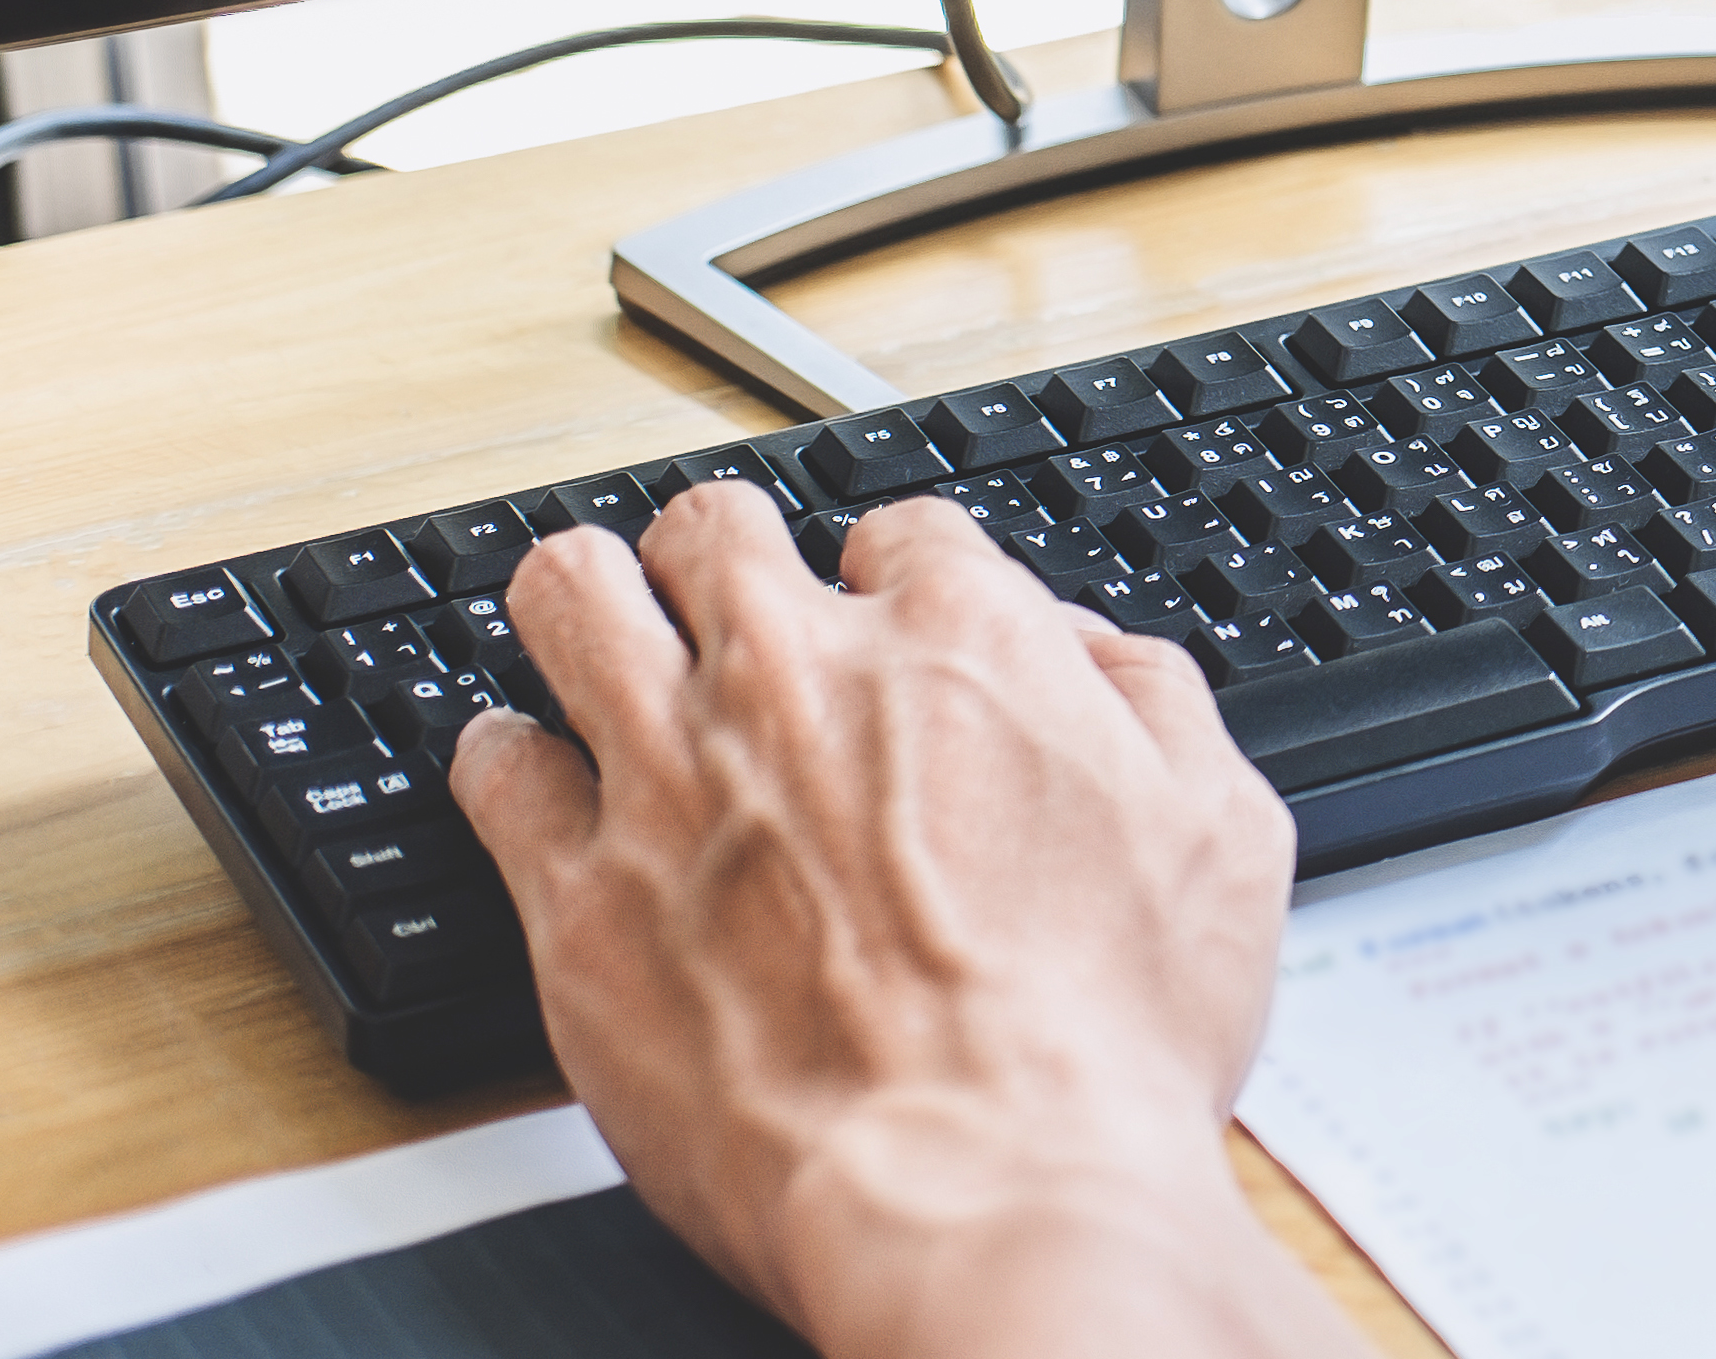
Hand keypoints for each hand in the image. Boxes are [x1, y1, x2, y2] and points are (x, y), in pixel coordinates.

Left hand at [448, 491, 1346, 1358]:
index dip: (897, 577)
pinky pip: (494, 767)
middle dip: (722, 556)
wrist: (982, 1187)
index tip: (888, 625)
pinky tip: (533, 775)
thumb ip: (1152, 702)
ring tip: (599, 633)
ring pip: (570, 595)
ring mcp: (671, 776)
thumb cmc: (1103, 1036)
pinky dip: (508, 757)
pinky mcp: (577, 894)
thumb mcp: (1221, 831)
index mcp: (960, 642)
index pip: (897, 530)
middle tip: (728, 608)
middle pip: (712, 528)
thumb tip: (1093, 653)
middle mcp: (799, 678)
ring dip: (590, 603)